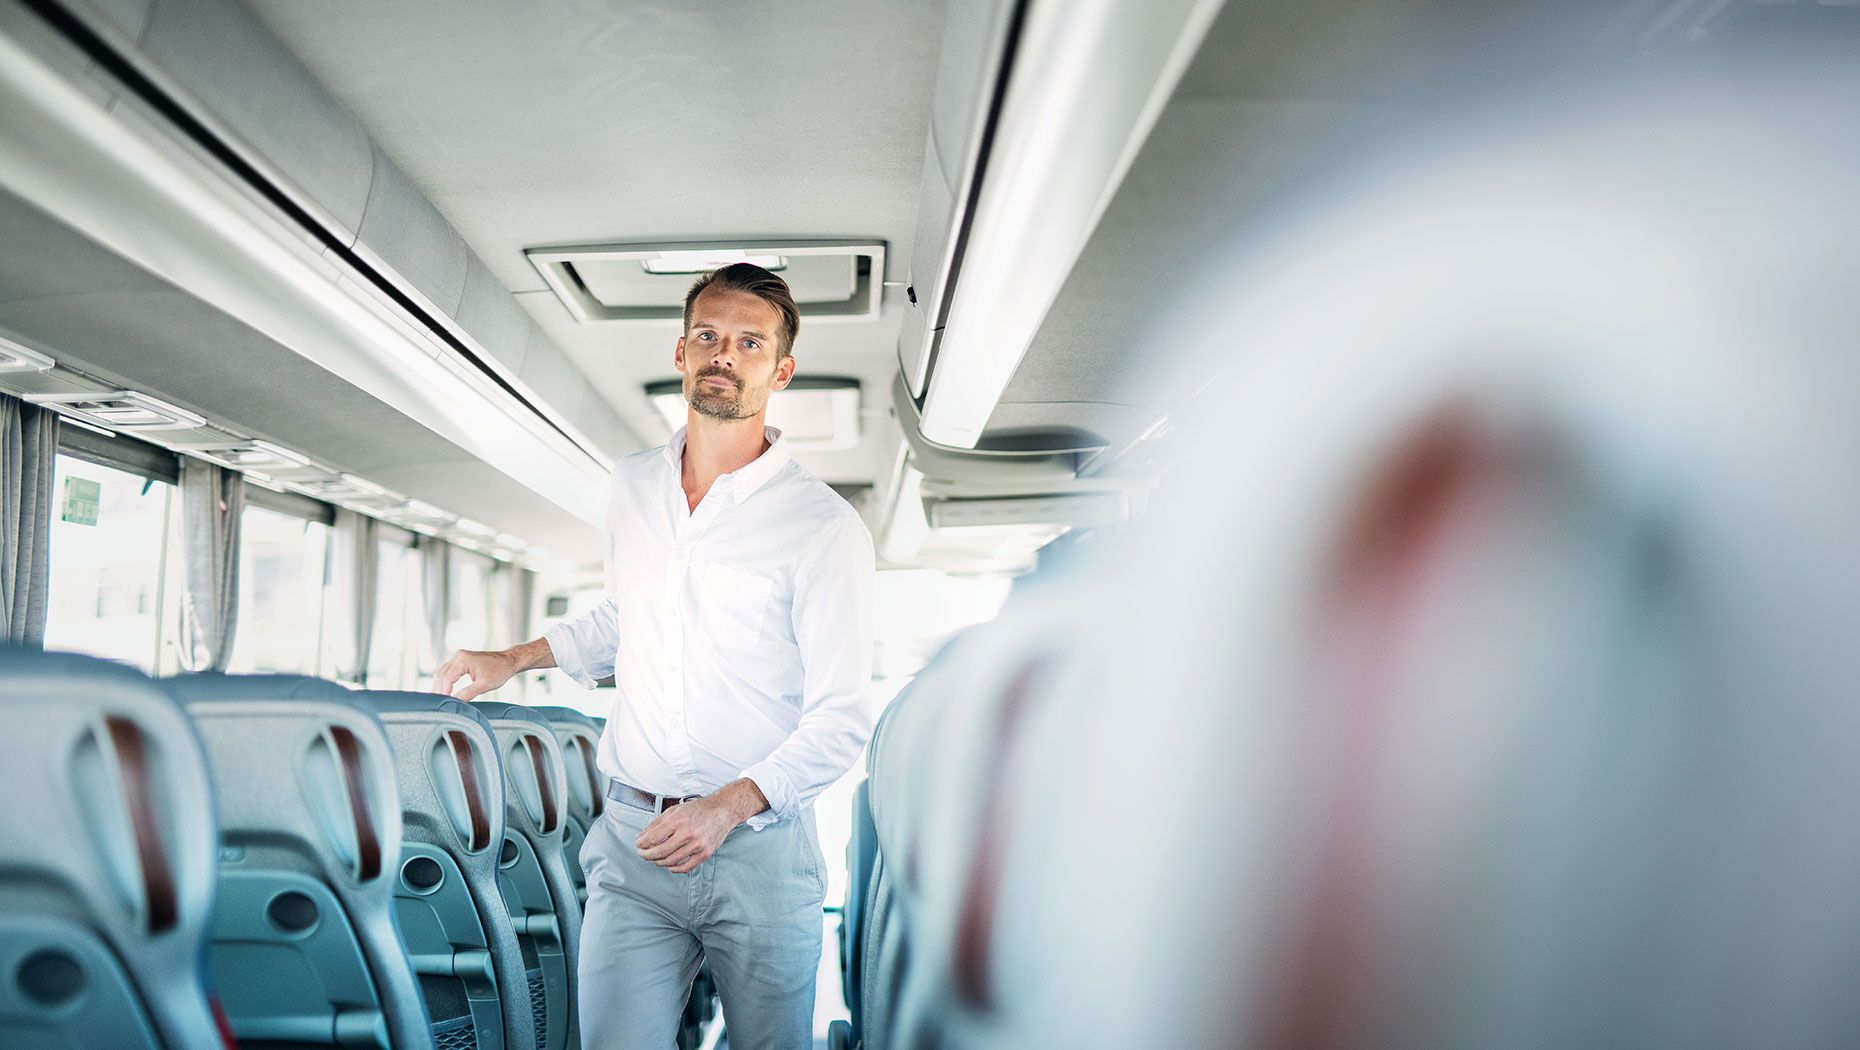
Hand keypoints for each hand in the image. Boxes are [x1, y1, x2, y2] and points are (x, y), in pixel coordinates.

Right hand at [433, 648, 519, 699]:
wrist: (509, 661)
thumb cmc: (500, 671)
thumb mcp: (484, 685)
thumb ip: (468, 693)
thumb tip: (455, 702)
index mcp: (463, 659)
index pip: (447, 677)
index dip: (443, 692)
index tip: (443, 703)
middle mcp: (458, 656)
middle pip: (441, 675)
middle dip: (439, 690)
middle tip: (440, 705)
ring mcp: (459, 657)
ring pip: (442, 673)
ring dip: (440, 686)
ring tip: (441, 700)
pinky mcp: (461, 661)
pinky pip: (448, 672)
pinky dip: (445, 682)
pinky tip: (445, 692)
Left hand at [635, 779, 768, 873]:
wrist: (722, 810)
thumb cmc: (699, 809)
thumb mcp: (674, 810)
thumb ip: (656, 824)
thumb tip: (642, 836)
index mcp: (678, 820)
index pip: (653, 838)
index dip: (642, 843)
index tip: (639, 844)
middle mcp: (687, 833)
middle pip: (659, 852)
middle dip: (647, 854)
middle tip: (643, 853)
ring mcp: (697, 845)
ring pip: (670, 861)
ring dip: (658, 862)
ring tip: (655, 858)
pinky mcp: (705, 853)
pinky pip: (685, 867)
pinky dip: (673, 868)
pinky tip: (669, 864)